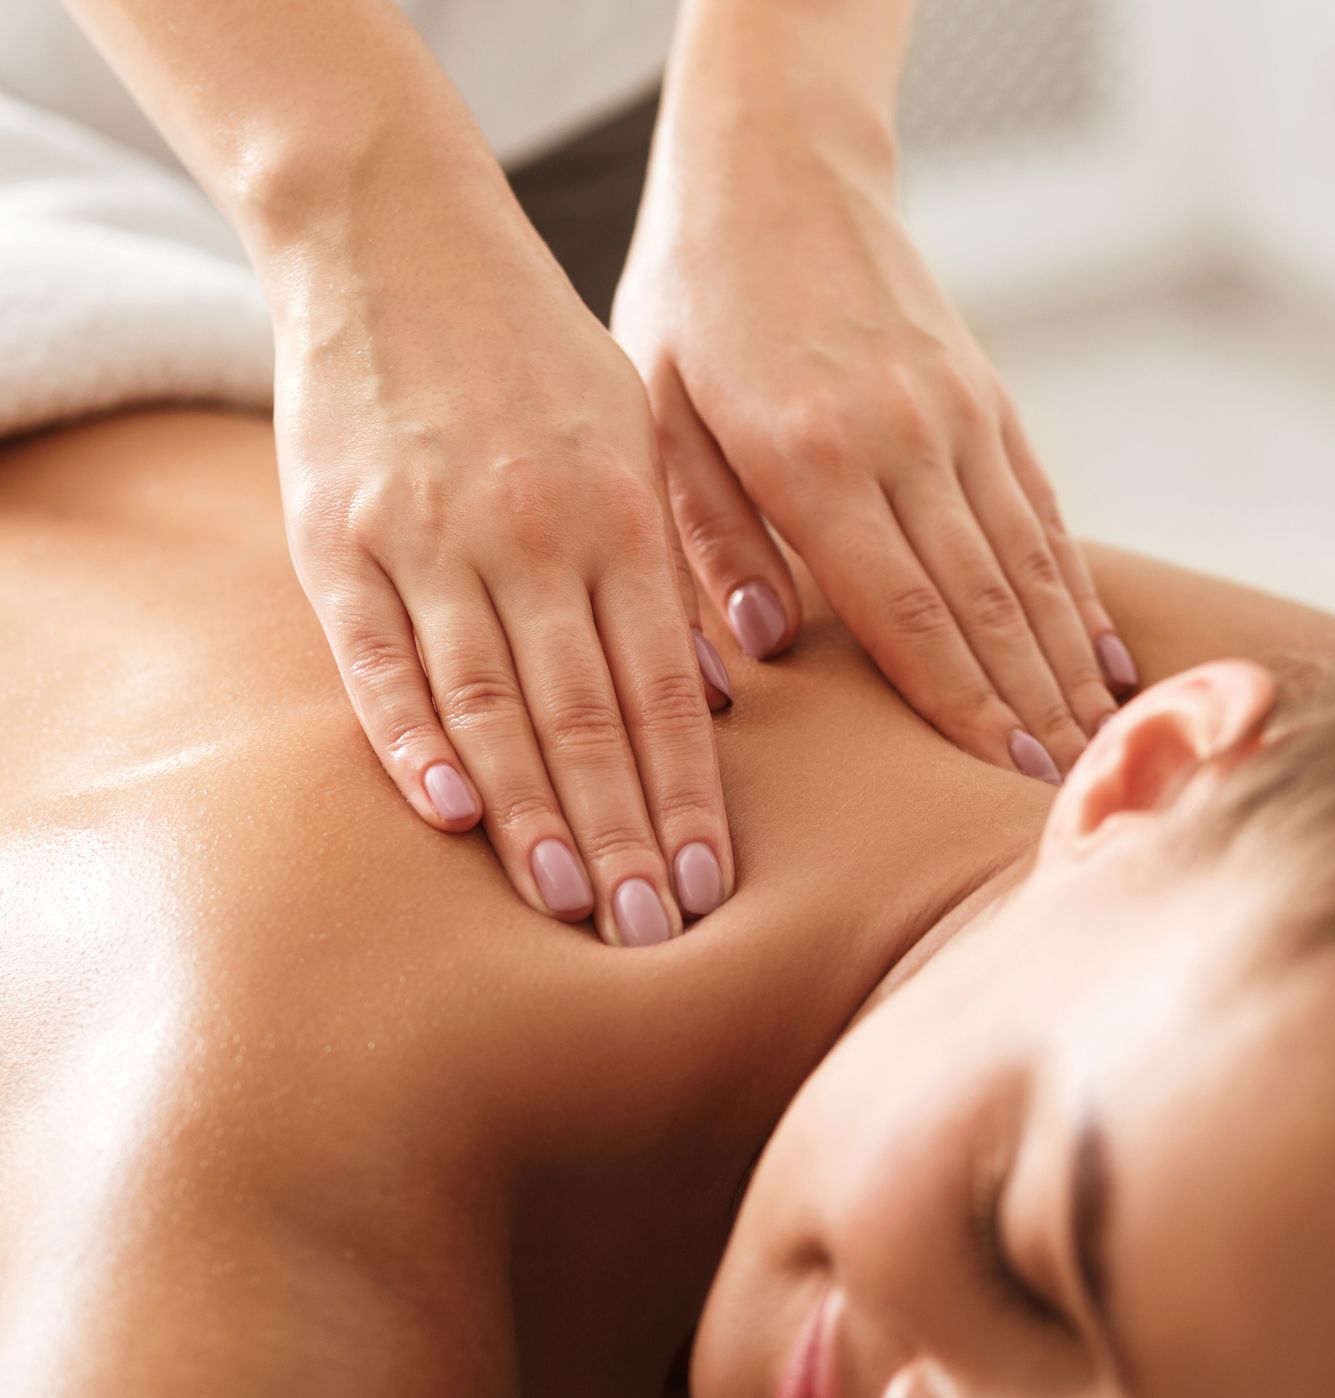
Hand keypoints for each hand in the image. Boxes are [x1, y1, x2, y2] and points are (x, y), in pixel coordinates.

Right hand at [262, 171, 733, 944]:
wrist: (396, 239)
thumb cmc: (537, 355)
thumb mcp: (633, 435)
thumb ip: (668, 561)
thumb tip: (712, 690)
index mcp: (621, 514)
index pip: (664, 687)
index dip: (688, 793)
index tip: (710, 885)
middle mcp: (534, 533)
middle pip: (588, 712)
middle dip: (624, 832)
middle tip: (652, 934)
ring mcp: (431, 536)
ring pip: (493, 698)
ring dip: (534, 811)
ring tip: (568, 903)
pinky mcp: (336, 535)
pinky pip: (378, 654)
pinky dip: (411, 736)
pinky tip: (448, 813)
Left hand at [614, 121, 1136, 781]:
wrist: (777, 172)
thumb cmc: (694, 303)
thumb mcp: (657, 412)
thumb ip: (706, 533)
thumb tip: (760, 647)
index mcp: (811, 458)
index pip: (904, 611)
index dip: (961, 703)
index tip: (1003, 775)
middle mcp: (905, 441)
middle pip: (982, 601)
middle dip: (1028, 704)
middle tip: (1066, 793)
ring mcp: (957, 416)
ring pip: (1027, 562)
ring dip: (1064, 660)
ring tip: (1099, 741)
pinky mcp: (984, 397)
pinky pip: (1041, 507)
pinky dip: (1074, 585)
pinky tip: (1100, 645)